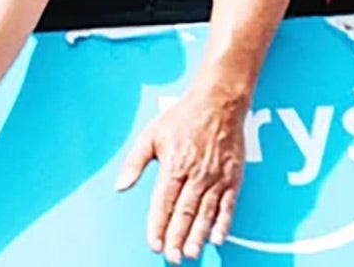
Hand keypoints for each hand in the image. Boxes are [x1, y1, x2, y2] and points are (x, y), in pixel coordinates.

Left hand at [117, 82, 248, 262]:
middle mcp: (195, 175)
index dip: (158, 225)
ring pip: (205, 213)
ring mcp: (215, 178)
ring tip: (191, 253)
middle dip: (178, 237)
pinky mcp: (233, 178)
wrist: (218, 102)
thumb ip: (135, 162)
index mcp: (173, 166)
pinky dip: (223, 223)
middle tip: (173, 257)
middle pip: (185, 213)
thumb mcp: (151, 135)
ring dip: (198, 236)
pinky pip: (228, 205)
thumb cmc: (183, 117)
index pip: (163, 203)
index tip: (154, 243)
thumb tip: (121, 185)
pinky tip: (217, 237)